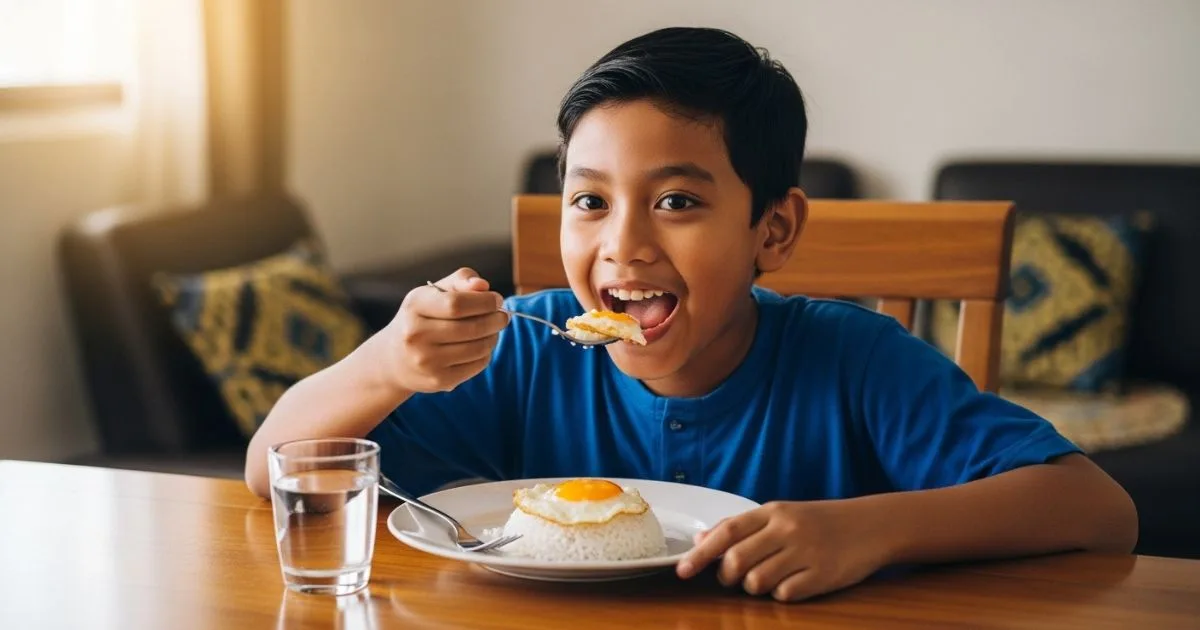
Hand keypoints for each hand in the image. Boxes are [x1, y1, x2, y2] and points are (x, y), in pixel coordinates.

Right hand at [383, 267, 507, 393]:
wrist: (394, 360)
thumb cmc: (422, 318)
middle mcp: (416, 335)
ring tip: (493, 330)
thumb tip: (483, 285)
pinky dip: (486, 354)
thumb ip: (460, 281)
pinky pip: (477, 365)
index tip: (497, 299)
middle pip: (472, 328)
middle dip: (495, 320)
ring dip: (493, 337)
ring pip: (478, 348)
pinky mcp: (439, 380)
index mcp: (415, 306)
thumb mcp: (434, 293)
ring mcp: (426, 361)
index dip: (484, 302)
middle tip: (503, 316)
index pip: (457, 304)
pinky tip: (481, 346)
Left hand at [676, 500, 888, 601]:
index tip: (682, 571)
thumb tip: (701, 541)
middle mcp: (787, 529)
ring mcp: (806, 552)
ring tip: (769, 577)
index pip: (727, 532)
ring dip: (755, 587)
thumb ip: (741, 527)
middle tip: (733, 578)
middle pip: (737, 561)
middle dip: (727, 577)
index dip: (700, 555)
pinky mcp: (823, 576)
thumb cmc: (819, 521)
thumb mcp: (780, 514)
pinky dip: (782, 594)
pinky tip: (794, 582)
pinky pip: (784, 595)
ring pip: (757, 582)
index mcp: (773, 511)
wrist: (871, 525)